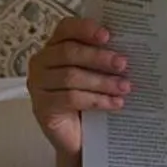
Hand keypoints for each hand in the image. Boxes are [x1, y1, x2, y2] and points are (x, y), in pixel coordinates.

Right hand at [26, 19, 130, 166]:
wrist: (78, 137)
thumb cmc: (88, 100)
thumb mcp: (96, 75)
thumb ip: (104, 60)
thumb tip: (128, 51)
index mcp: (54, 47)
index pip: (65, 28)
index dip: (85, 29)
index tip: (108, 35)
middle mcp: (41, 62)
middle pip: (69, 52)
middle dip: (99, 58)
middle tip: (124, 64)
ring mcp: (38, 85)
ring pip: (71, 77)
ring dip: (102, 82)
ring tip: (125, 87)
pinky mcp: (42, 107)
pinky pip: (71, 98)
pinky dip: (97, 100)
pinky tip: (115, 103)